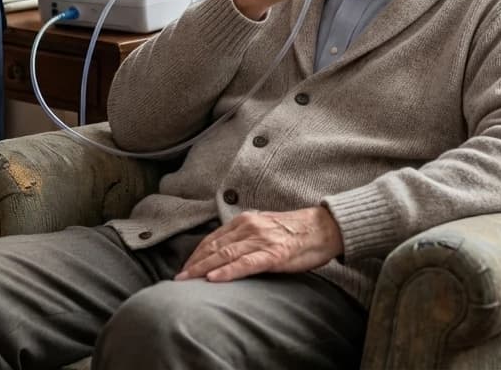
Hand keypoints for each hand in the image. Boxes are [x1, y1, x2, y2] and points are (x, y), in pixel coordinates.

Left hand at [174, 207, 343, 282]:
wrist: (322, 227)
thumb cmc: (295, 231)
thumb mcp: (265, 227)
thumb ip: (246, 235)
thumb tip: (226, 250)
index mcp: (246, 220)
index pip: (214, 238)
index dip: (197, 253)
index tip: (185, 267)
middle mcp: (250, 227)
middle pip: (215, 246)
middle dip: (194, 263)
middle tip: (178, 278)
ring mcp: (260, 240)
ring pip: (225, 254)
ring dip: (203, 268)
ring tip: (187, 280)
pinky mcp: (273, 254)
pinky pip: (245, 264)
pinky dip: (227, 272)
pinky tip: (213, 279)